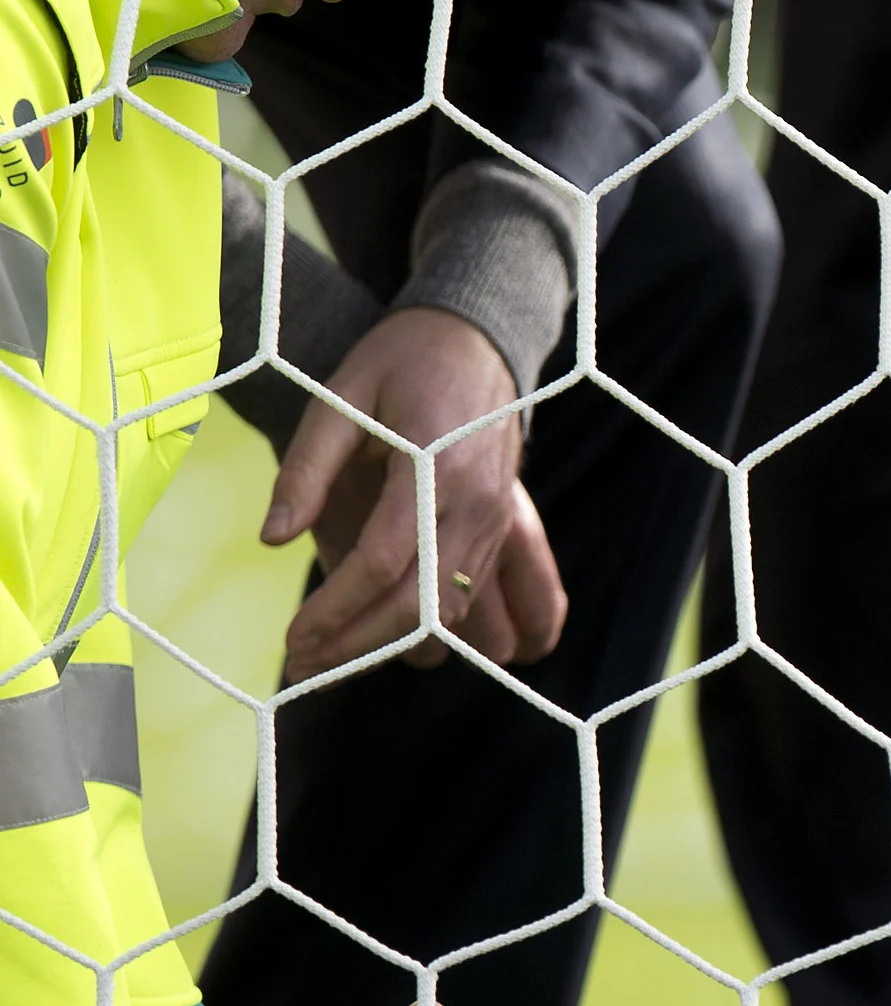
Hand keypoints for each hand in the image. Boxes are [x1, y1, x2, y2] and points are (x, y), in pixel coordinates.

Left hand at [264, 306, 563, 680]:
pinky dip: (429, 629)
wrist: (478, 340)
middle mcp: (479, 506)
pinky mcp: (501, 532)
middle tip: (305, 665)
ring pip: (451, 613)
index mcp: (438, 467)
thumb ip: (306, 468)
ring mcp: (497, 523)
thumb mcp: (340, 395)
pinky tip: (384, 640)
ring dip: (393, 645)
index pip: (383, 561)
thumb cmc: (402, 360)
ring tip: (335, 660)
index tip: (292, 639)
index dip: (335, 610)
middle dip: (360, 644)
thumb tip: (273, 539)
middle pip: (422, 604)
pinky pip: (470, 599)